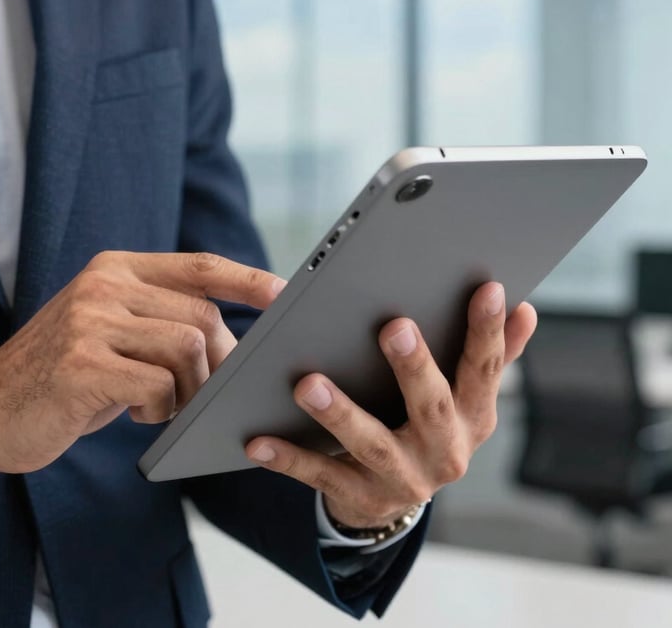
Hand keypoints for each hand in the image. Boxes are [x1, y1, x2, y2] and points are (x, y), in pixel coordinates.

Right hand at [0, 251, 284, 475]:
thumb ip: (158, 318)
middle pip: (201, 316)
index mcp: (116, 268)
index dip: (247, 279)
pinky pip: (158, 385)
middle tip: (207, 393)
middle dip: (219, 362)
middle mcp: (105, 284)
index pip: (199, 265)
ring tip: (162, 404)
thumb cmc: (64, 374)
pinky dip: (160, 409)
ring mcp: (91, 321)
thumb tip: (230, 341)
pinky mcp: (82, 364)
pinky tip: (135, 413)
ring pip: (188, 348)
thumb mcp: (109, 329)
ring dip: (190, 390)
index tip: (284, 294)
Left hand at [245, 282, 535, 528]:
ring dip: (340, 413)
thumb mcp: (467, 395)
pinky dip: (288, 458)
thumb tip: (526, 309)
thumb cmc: (431, 423)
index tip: (488, 287)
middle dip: (414, 367)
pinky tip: (258, 439)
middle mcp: (444, 451)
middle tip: (394, 327)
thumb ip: (495, 354)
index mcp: (474, 417)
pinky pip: (320, 474)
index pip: (485, 369)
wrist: (397, 497)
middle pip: (431, 405)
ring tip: (307, 383)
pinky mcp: (359, 496)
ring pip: (370, 443)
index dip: (488, 330)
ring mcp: (402, 477)